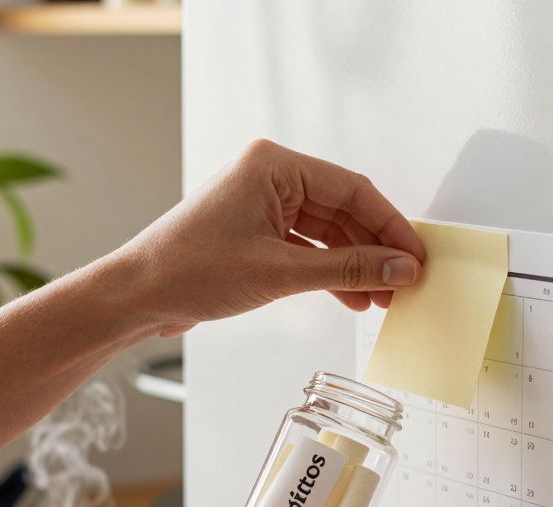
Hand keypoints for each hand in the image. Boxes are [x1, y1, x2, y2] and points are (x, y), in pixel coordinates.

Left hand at [108, 140, 423, 336]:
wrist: (136, 295)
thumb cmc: (187, 270)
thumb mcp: (279, 272)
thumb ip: (347, 269)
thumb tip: (398, 268)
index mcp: (273, 165)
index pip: (352, 189)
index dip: (390, 225)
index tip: (416, 256)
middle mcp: (268, 177)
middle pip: (342, 210)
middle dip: (374, 248)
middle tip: (404, 282)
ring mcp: (260, 205)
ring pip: (326, 232)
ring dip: (354, 264)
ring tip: (382, 296)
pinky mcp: (253, 233)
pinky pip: (306, 247)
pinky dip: (329, 271)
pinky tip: (352, 296)